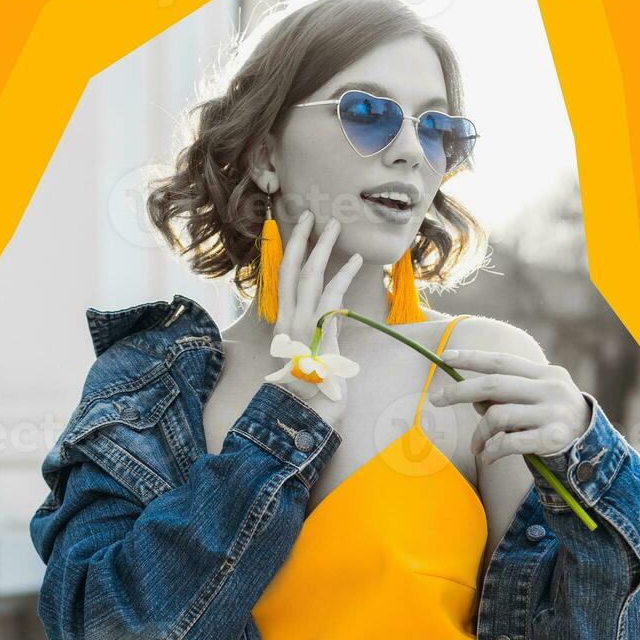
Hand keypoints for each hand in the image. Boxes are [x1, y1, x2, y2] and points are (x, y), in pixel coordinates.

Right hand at [267, 210, 362, 427]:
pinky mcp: (318, 337)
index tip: (295, 234)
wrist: (308, 424)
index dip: (286, 255)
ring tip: (334, 225)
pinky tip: (356, 260)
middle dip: (299, 240)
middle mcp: (288, 325)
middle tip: (308, 215)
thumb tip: (328, 331)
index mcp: (285, 329)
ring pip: (307, 277)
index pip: (283, 283)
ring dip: (321, 248)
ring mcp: (301, 330)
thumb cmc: (314, 400)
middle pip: (290, 272)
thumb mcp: (317, 367)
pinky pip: (331, 298)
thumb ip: (320, 344)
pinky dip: (343, 276)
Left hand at [428, 349, 592, 466]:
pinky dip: (491, 450)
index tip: (445, 358)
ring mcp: (552, 413)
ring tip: (477, 446)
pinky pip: (508, 442)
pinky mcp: (552, 439)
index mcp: (546, 373)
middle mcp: (551, 389)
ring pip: (498, 416)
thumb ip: (507, 394)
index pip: (501, 362)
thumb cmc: (554, 420)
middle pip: (493, 385)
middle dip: (459, 391)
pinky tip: (487, 457)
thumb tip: (471, 396)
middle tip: (435, 399)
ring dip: (479, 434)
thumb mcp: (536, 399)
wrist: (594, 448)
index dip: (472, 358)